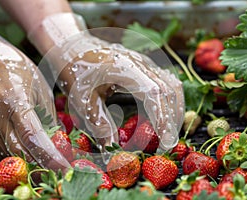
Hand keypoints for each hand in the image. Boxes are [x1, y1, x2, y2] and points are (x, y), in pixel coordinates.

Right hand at [0, 22, 69, 171]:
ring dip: (30, 162)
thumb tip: (59, 140)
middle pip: (20, 152)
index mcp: (15, 100)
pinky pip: (0, 150)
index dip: (49, 155)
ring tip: (48, 162)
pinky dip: (16, 155)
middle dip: (41, 165)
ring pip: (9, 154)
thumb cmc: (16, 70)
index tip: (65, 167)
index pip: (33, 136)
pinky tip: (29, 153)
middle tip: (60, 170)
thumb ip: (48, 116)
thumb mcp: (39, 86)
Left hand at [29, 14, 184, 152]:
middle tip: (167, 144)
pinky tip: (162, 114)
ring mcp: (144, 62)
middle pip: (169, 89)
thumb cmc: (75, 71)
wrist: (72, 46)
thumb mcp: (82, 99)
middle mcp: (140, 62)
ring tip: (168, 133)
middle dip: (172, 119)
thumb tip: (111, 149)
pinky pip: (165, 81)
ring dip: (174, 110)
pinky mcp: (144, 66)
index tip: (165, 142)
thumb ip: (99, 123)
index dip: (162, 118)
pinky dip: (168, 101)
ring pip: (171, 85)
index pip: (154, 93)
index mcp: (124, 68)